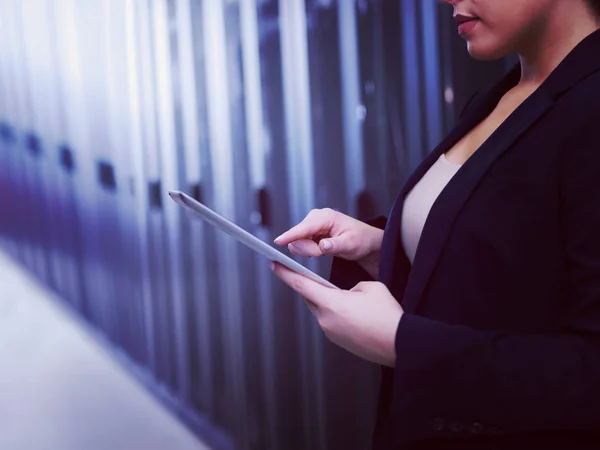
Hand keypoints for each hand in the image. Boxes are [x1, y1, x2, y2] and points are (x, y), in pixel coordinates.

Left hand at [269, 261, 402, 366]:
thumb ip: (351, 287)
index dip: (285, 273)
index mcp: (330, 303)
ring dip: (326, 300)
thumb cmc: (387, 315)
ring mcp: (331, 333)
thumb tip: (347, 294)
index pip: (301, 284)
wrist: (400, 345)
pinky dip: (336, 313)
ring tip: (342, 294)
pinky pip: (331, 321)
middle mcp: (326, 320)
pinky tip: (350, 311)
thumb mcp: (369, 288)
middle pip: (310, 297)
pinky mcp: (339, 341)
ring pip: (321, 310)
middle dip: (309, 285)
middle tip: (308, 274)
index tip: (273, 264)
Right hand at [274, 208, 383, 278]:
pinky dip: (310, 251)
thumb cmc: (361, 239)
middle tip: (325, 251)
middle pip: (299, 238)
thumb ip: (335, 245)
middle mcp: (315, 218)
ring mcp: (311, 226)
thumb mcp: (351, 244)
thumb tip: (322, 246)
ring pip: (299, 243)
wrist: (365, 241)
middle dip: (309, 250)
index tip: (278, 242)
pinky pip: (301, 245)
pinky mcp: (310, 233)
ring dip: (310, 251)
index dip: (290, 236)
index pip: (304, 228)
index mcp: (325, 217)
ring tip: (326, 249)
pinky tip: (321, 250)